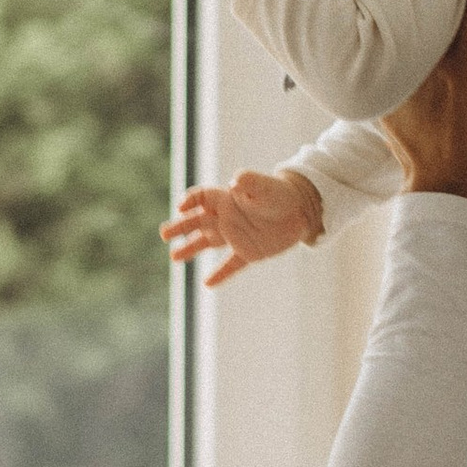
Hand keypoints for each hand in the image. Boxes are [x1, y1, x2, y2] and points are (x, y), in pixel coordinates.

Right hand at [161, 165, 326, 286]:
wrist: (301, 211)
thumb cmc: (281, 194)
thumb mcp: (265, 186)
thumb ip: (250, 182)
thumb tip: (235, 182)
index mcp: (228, 200)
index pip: (202, 198)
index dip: (190, 201)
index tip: (182, 208)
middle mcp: (227, 218)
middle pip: (198, 221)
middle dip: (181, 227)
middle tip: (165, 235)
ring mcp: (236, 236)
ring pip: (208, 242)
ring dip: (191, 248)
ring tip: (174, 257)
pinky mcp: (248, 252)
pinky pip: (231, 265)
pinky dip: (220, 274)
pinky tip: (207, 284)